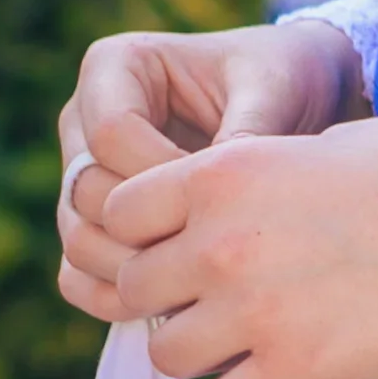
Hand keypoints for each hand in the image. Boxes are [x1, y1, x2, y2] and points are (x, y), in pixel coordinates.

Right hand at [51, 19, 369, 303]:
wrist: (299, 102)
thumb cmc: (285, 78)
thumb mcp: (277, 86)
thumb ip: (247, 130)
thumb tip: (216, 203)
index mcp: (116, 67)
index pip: (111, 135)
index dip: (164, 176)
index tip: (225, 195)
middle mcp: (84, 122)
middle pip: (84, 193)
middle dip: (148, 231)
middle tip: (212, 256)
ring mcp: (83, 179)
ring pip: (77, 239)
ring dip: (131, 273)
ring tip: (201, 288)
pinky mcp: (95, 227)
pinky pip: (78, 277)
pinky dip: (115, 299)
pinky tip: (174, 311)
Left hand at [66, 112, 377, 378]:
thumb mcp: (323, 145)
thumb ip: (253, 177)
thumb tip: (220, 208)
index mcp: (226, 172)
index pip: (119, 212)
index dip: (148, 229)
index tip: (183, 239)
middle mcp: (222, 242)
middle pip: (136, 289)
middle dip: (170, 295)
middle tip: (217, 296)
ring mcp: (255, 312)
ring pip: (166, 356)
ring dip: (197, 351)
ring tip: (245, 340)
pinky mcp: (296, 371)